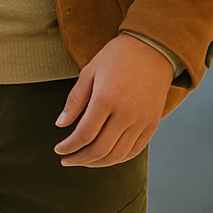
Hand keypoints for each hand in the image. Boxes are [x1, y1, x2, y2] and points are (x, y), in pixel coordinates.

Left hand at [54, 35, 174, 167]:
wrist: (153, 49)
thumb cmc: (118, 57)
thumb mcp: (89, 72)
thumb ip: (75, 100)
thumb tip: (60, 124)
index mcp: (107, 98)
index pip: (84, 134)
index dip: (69, 146)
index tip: (59, 149)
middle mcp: (126, 113)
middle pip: (100, 150)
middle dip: (80, 159)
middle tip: (67, 160)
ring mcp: (142, 120)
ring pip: (117, 155)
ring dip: (97, 163)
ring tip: (84, 160)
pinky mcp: (152, 124)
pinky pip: (134, 151)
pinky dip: (118, 159)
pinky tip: (105, 157)